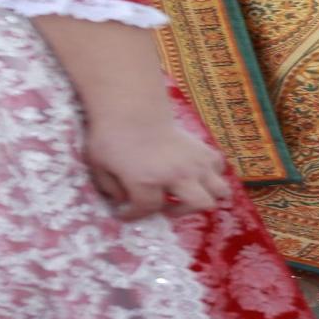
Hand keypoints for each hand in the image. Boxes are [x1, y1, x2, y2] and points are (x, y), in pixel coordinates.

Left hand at [85, 120, 233, 219]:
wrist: (131, 105)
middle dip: (180, 210)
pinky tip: (193, 172)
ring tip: (185, 191)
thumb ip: (111, 189)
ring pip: (219, 189)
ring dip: (204, 195)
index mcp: (147, 181)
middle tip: (163, 203)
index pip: (146, 209)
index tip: (125, 211)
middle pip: (198, 204)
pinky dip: (211, 173)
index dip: (133, 214)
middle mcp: (177, 174)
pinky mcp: (202, 148)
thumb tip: (124, 201)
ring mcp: (194, 161)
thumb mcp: (99, 165)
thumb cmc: (111, 134)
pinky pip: (218, 166)